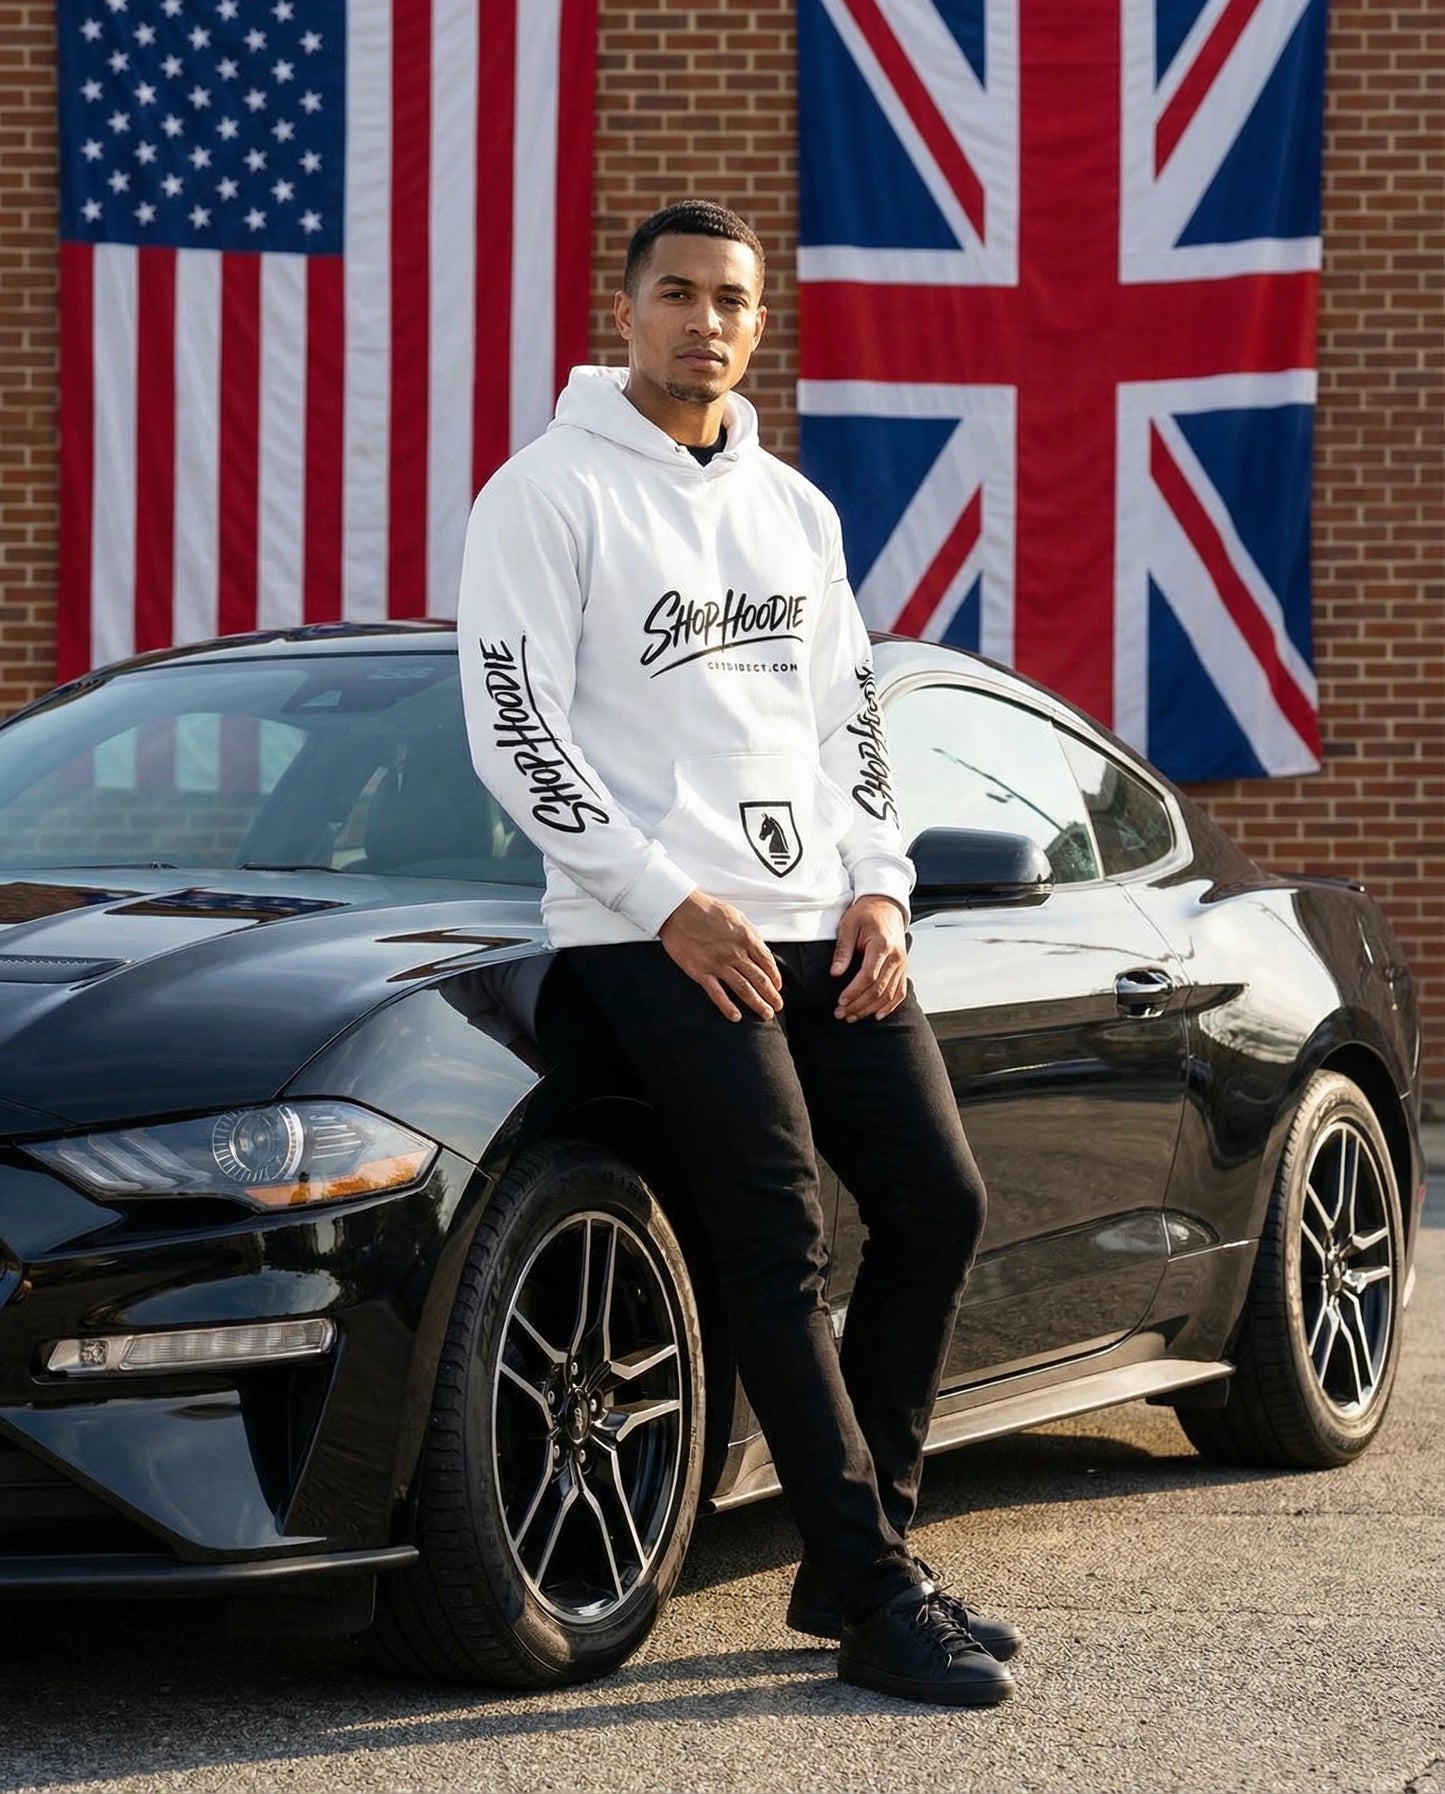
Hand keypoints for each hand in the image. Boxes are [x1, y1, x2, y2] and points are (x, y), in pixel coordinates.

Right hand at [659, 891, 783, 1022]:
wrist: (678, 910)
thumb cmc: (706, 909)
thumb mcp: (736, 914)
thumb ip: (750, 932)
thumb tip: (760, 946)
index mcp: (746, 938)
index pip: (767, 963)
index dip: (776, 978)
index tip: (778, 987)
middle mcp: (735, 953)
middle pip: (760, 979)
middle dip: (772, 995)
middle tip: (777, 1006)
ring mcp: (718, 964)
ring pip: (744, 989)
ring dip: (757, 1003)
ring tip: (766, 1013)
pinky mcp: (701, 972)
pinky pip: (717, 994)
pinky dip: (728, 1007)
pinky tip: (736, 1016)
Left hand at [831, 895, 908, 1021]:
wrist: (886, 906)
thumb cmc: (867, 913)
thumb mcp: (849, 926)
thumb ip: (843, 950)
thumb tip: (835, 972)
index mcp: (882, 945)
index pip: (869, 975)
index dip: (854, 991)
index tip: (841, 1001)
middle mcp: (896, 957)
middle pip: (879, 989)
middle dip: (859, 1005)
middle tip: (842, 1013)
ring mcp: (902, 964)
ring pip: (889, 994)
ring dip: (870, 1009)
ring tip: (853, 1016)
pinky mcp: (903, 968)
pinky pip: (900, 991)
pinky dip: (890, 1005)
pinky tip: (878, 1014)